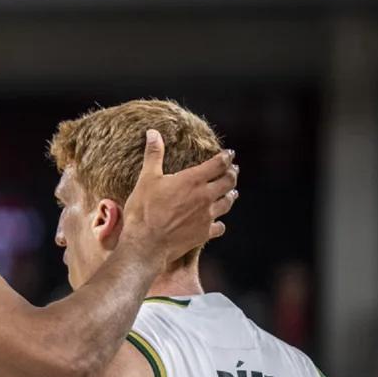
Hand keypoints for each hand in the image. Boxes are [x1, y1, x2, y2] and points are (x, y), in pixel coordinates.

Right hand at [122, 129, 237, 262]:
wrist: (147, 244)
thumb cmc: (144, 210)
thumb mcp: (147, 179)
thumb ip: (153, 155)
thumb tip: (152, 133)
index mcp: (193, 180)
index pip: (218, 164)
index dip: (226, 157)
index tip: (229, 154)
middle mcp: (205, 197)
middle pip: (228, 182)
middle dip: (232, 174)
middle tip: (233, 171)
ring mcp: (207, 216)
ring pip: (228, 203)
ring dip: (230, 196)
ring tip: (231, 193)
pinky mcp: (204, 233)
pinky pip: (220, 226)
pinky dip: (220, 223)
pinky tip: (217, 223)